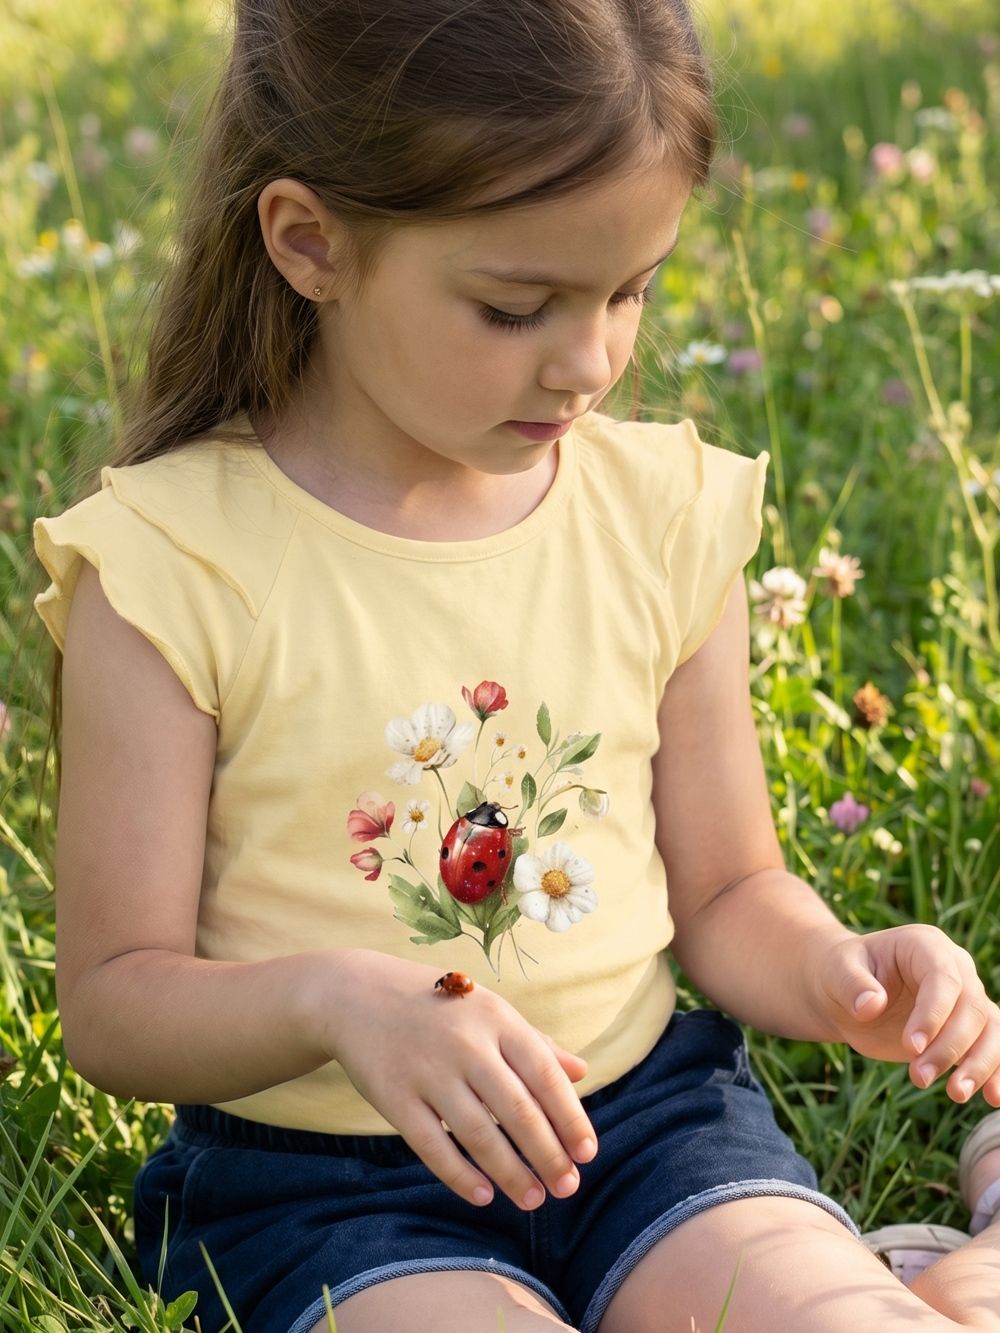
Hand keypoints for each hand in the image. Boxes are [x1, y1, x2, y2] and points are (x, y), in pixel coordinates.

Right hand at [316, 950, 597, 1209]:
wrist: (356, 995)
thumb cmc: (436, 1007)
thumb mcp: (488, 1010)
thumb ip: (535, 1043)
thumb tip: (582, 1072)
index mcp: (497, 1020)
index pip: (545, 1075)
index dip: (570, 1118)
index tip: (587, 1154)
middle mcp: (466, 1045)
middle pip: (517, 1110)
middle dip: (548, 1155)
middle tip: (567, 1187)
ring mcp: (429, 1072)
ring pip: (479, 1134)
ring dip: (511, 1173)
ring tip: (533, 1199)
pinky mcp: (395, 1097)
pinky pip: (432, 1145)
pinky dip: (460, 1175)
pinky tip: (483, 1195)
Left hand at [813, 925, 999, 1103]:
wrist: (846, 993)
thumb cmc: (840, 974)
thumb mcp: (836, 971)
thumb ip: (852, 984)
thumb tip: (870, 1005)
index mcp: (925, 945)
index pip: (943, 980)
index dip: (932, 1015)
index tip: (911, 1047)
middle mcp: (955, 968)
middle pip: (972, 1008)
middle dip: (949, 1047)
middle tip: (919, 1077)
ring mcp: (964, 999)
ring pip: (991, 1030)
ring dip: (980, 1064)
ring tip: (956, 1094)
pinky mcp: (967, 1029)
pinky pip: (993, 1047)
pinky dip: (996, 1072)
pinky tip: (992, 1098)